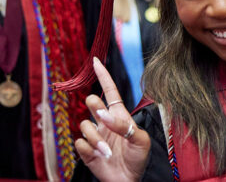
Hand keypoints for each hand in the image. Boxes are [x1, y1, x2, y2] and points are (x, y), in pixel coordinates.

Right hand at [75, 57, 150, 180]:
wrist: (130, 180)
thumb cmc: (139, 158)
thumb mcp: (140, 140)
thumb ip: (124, 125)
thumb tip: (103, 115)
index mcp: (120, 116)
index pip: (110, 91)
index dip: (104, 76)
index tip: (96, 61)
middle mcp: (105, 123)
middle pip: (92, 103)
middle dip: (94, 107)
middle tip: (101, 118)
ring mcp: (95, 136)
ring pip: (84, 125)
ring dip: (95, 139)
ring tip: (107, 151)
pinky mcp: (86, 151)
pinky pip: (79, 143)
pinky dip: (88, 149)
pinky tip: (99, 156)